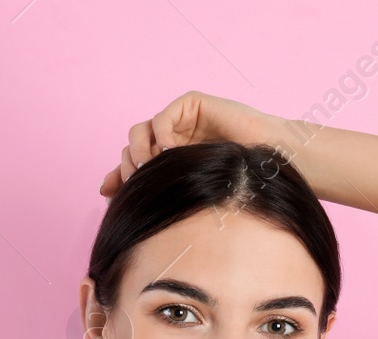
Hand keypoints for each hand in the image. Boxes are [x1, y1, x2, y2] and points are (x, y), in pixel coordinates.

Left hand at [98, 91, 280, 196]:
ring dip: (137, 151)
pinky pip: (162, 118)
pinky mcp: (191, 105)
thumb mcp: (188, 191)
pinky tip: (168, 153)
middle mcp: (172, 138)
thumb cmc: (238, 182)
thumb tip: (107, 195)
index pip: (133, 164)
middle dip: (128, 166)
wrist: (270, 162)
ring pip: (140, 130)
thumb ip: (155, 192)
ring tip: (147, 169)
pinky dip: (160, 135)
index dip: (118, 176)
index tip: (109, 193)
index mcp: (171, 160)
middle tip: (135, 182)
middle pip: (131, 147)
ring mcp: (181, 121)